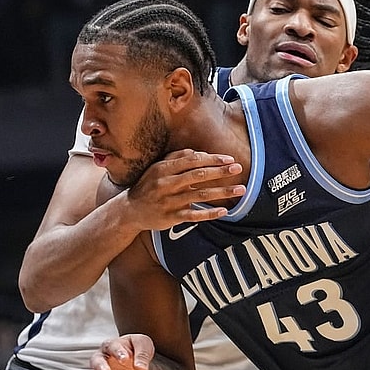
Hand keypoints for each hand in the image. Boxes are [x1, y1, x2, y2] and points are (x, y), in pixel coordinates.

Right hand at [69, 334, 154, 369]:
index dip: (118, 352)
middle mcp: (102, 359)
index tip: (125, 358)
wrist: (134, 362)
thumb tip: (141, 367)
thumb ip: (142, 354)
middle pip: (96, 361)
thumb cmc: (135, 350)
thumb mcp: (143, 344)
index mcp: (112, 345)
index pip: (113, 347)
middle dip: (100, 368)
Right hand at [101, 149, 245, 231]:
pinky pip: (194, 215)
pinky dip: (209, 213)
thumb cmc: (148, 186)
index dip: (212, 159)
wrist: (129, 210)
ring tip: (240, 190)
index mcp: (164, 169)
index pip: (192, 160)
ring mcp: (169, 201)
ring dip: (222, 192)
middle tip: (238, 169)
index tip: (229, 159)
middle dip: (220, 171)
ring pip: (200, 195)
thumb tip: (198, 153)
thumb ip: (176, 158)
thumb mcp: (157, 168)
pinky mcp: (171, 217)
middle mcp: (166, 183)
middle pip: (198, 176)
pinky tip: (224, 211)